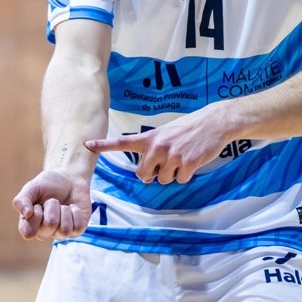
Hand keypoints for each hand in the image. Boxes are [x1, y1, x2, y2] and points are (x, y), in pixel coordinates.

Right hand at [11, 170, 91, 240]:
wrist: (69, 179)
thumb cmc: (48, 185)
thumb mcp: (32, 187)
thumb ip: (22, 200)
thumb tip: (26, 214)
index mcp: (29, 225)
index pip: (28, 232)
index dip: (35, 215)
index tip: (38, 204)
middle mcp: (44, 232)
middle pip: (50, 225)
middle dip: (53, 206)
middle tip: (52, 201)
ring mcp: (60, 233)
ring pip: (65, 229)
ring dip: (65, 210)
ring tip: (63, 205)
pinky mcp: (76, 230)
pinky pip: (77, 227)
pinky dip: (76, 213)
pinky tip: (73, 208)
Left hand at [85, 115, 229, 184]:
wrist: (215, 122)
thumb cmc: (189, 128)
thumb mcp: (166, 132)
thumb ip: (153, 149)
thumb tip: (146, 174)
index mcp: (150, 138)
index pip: (122, 142)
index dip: (103, 145)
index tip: (87, 145)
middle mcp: (158, 146)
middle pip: (143, 175)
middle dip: (153, 174)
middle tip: (166, 162)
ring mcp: (173, 155)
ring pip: (163, 179)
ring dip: (172, 174)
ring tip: (183, 157)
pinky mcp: (188, 163)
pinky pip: (180, 180)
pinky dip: (186, 175)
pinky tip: (192, 161)